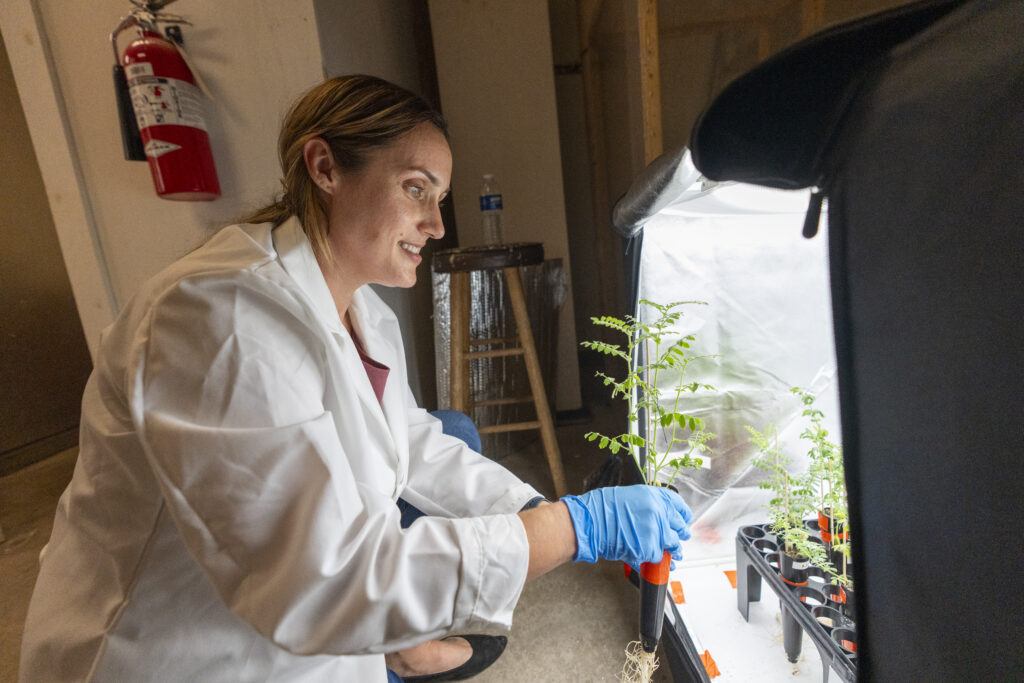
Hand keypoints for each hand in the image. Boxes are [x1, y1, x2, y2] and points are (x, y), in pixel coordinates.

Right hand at [561, 485, 692, 565]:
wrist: (590, 522)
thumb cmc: (603, 508)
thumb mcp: (631, 496)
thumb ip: (649, 505)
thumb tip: (660, 516)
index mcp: (654, 496)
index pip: (678, 506)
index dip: (683, 515)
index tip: (685, 520)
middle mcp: (658, 512)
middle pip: (680, 527)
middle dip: (680, 535)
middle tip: (680, 539)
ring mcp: (655, 531)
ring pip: (673, 545)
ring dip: (673, 552)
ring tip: (673, 556)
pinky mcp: (649, 549)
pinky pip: (658, 558)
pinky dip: (656, 562)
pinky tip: (657, 565)